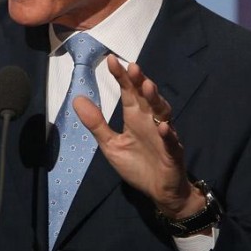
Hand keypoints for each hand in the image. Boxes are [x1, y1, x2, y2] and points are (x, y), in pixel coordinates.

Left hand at [74, 55, 204, 218]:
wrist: (159, 191)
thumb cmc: (137, 164)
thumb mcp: (111, 144)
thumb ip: (96, 123)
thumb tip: (77, 99)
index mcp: (135, 117)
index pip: (128, 92)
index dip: (122, 77)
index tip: (112, 60)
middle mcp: (151, 121)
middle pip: (146, 97)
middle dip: (141, 82)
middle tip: (133, 67)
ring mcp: (164, 135)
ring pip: (162, 113)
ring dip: (156, 100)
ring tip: (148, 87)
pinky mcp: (173, 153)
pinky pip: (172, 142)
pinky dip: (168, 134)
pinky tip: (163, 127)